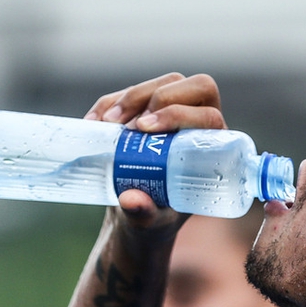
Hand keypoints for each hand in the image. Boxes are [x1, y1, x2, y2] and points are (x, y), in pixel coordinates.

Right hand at [86, 73, 226, 228]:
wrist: (137, 214)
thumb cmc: (157, 219)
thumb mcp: (152, 222)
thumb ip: (145, 214)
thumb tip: (130, 200)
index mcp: (212, 146)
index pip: (207, 115)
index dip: (178, 114)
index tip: (144, 130)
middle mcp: (197, 122)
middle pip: (184, 86)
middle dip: (152, 98)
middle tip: (128, 126)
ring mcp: (171, 112)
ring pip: (158, 84)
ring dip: (129, 98)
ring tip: (106, 124)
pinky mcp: (146, 110)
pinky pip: (129, 95)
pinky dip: (108, 103)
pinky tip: (93, 121)